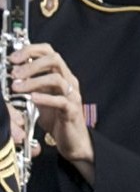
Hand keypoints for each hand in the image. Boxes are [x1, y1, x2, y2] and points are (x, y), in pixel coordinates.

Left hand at [13, 41, 93, 169]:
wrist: (73, 141)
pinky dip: (45, 98)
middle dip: (31, 63)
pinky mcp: (72, 111)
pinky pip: (61, 101)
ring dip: (33, 81)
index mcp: (61, 75)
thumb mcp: (40, 96)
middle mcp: (69, 82)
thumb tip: (13, 74)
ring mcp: (72, 96)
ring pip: (56, 78)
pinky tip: (32, 98)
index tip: (13, 58)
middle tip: (14, 73)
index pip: (48, 52)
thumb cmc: (57, 118)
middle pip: (54, 59)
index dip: (30, 50)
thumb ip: (31, 84)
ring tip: (17, 88)